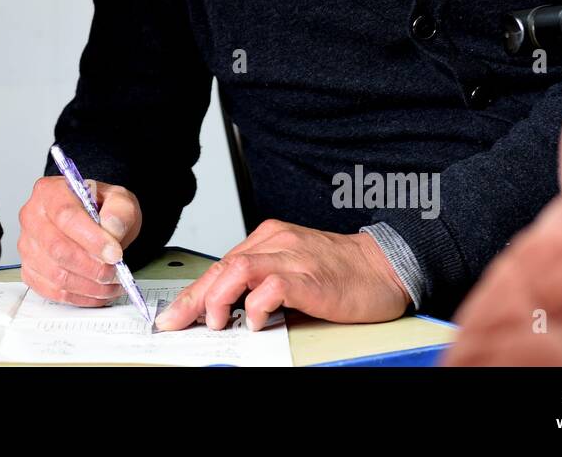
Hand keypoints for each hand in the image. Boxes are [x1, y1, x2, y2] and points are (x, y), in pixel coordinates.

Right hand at [18, 176, 141, 306]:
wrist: (93, 221)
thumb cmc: (101, 208)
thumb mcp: (119, 199)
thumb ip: (119, 211)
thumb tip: (111, 230)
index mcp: (49, 192)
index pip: (65, 216)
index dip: (91, 239)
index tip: (115, 253)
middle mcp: (32, 217)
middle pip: (57, 248)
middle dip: (91, 266)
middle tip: (115, 271)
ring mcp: (27, 246)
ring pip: (55, 274)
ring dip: (89, 285)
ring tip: (112, 282)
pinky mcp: (30, 270)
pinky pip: (52, 291)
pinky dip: (80, 297)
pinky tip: (98, 291)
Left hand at [155, 222, 410, 330]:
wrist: (386, 265)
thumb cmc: (343, 271)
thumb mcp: (294, 269)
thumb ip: (263, 281)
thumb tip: (227, 309)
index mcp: (269, 238)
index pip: (220, 265)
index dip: (193, 292)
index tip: (175, 315)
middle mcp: (276, 242)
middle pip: (221, 267)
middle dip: (193, 299)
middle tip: (179, 322)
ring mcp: (292, 257)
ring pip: (237, 270)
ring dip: (219, 299)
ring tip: (217, 321)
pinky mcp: (309, 276)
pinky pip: (271, 287)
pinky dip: (255, 305)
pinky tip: (254, 320)